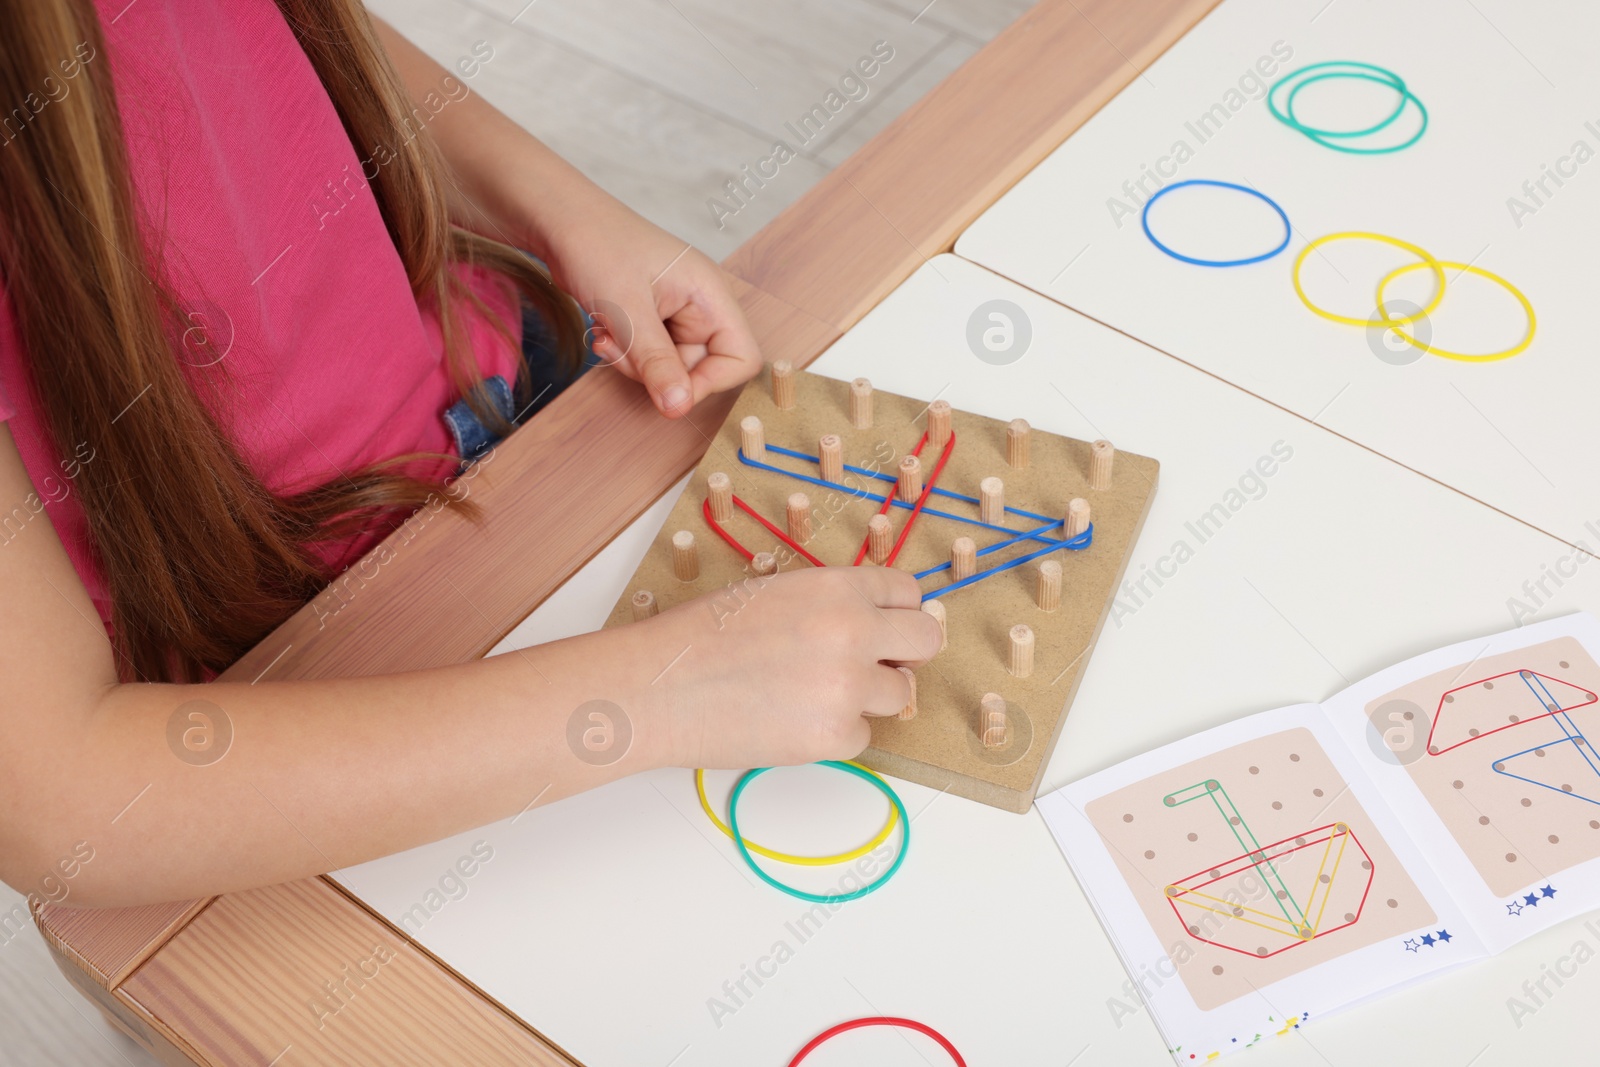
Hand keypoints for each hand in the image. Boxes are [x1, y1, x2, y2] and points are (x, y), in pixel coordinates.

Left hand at [540, 196, 762, 417]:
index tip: (670, 390)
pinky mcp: (654, 319)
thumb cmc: (597, 245)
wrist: (561, 220)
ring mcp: (677, 313)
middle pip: (700, 369)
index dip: (711, 382)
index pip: (741, 358)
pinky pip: (649, 357)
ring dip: (634, 363)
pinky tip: (605, 331)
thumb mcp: (628, 310)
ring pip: (669, 368)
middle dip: (655, 371)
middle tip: (620, 348)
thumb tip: (679, 408)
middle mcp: (701, 306)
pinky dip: (626, 353)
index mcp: (711, 295)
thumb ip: (656, 362)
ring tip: (608, 335)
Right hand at [632, 567, 943, 768]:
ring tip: (812, 694)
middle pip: (927, 640)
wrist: (659, 687)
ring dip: (867, 697)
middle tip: (877, 664)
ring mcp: (848, 686)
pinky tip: (790, 721)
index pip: (907, 591)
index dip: (896, 612)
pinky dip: (834, 734)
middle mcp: (853, 631)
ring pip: (899, 694)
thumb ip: (829, 604)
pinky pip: (861, 737)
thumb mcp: (774, 592)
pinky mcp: (834, 735)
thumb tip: (873, 623)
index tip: (887, 627)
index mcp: (837, 587)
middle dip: (906, 653)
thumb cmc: (701, 637)